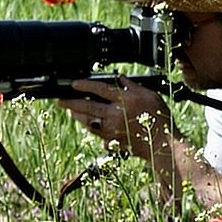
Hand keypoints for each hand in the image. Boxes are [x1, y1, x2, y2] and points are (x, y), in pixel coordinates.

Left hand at [58, 77, 173, 160]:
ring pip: (88, 121)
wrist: (162, 142)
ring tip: (70, 111)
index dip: (85, 85)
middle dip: (71, 103)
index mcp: (126, 100)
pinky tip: (86, 123)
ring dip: (77, 116)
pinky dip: (89, 126)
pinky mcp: (112, 140)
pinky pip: (96, 132)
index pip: (100, 89)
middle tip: (60, 100)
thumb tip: (120, 78)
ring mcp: (112, 129)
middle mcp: (116, 114)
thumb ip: (133, 86)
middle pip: (88, 107)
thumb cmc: (160, 118)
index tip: (74, 83)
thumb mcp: (151, 95)